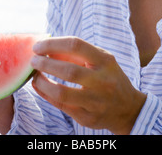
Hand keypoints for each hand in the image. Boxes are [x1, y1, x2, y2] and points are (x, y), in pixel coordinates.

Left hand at [31, 36, 145, 133]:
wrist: (128, 108)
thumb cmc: (108, 77)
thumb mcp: (100, 59)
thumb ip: (76, 54)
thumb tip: (46, 48)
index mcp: (105, 60)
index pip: (76, 46)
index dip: (53, 44)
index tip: (38, 45)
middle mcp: (102, 81)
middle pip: (68, 71)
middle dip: (45, 64)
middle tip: (33, 60)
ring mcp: (95, 101)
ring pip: (62, 93)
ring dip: (42, 82)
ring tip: (34, 75)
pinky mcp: (87, 118)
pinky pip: (60, 105)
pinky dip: (45, 94)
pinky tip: (39, 87)